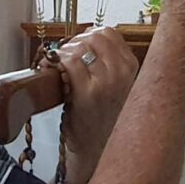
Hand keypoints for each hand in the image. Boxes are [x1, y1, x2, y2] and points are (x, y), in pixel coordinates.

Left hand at [46, 27, 138, 183]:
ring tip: (57, 63)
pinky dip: (56, 62)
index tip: (78, 45)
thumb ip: (110, 63)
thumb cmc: (104, 118)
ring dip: (63, 52)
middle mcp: (122, 72)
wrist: (97, 150)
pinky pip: (69, 63)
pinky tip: (52, 70)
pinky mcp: (87, 93)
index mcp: (132, 67)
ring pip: (80, 47)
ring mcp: (106, 82)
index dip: (88, 35)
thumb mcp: (118, 86)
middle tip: (64, 54)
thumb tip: (86, 39)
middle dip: (74, 42)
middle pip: (93, 37)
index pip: (109, 33)